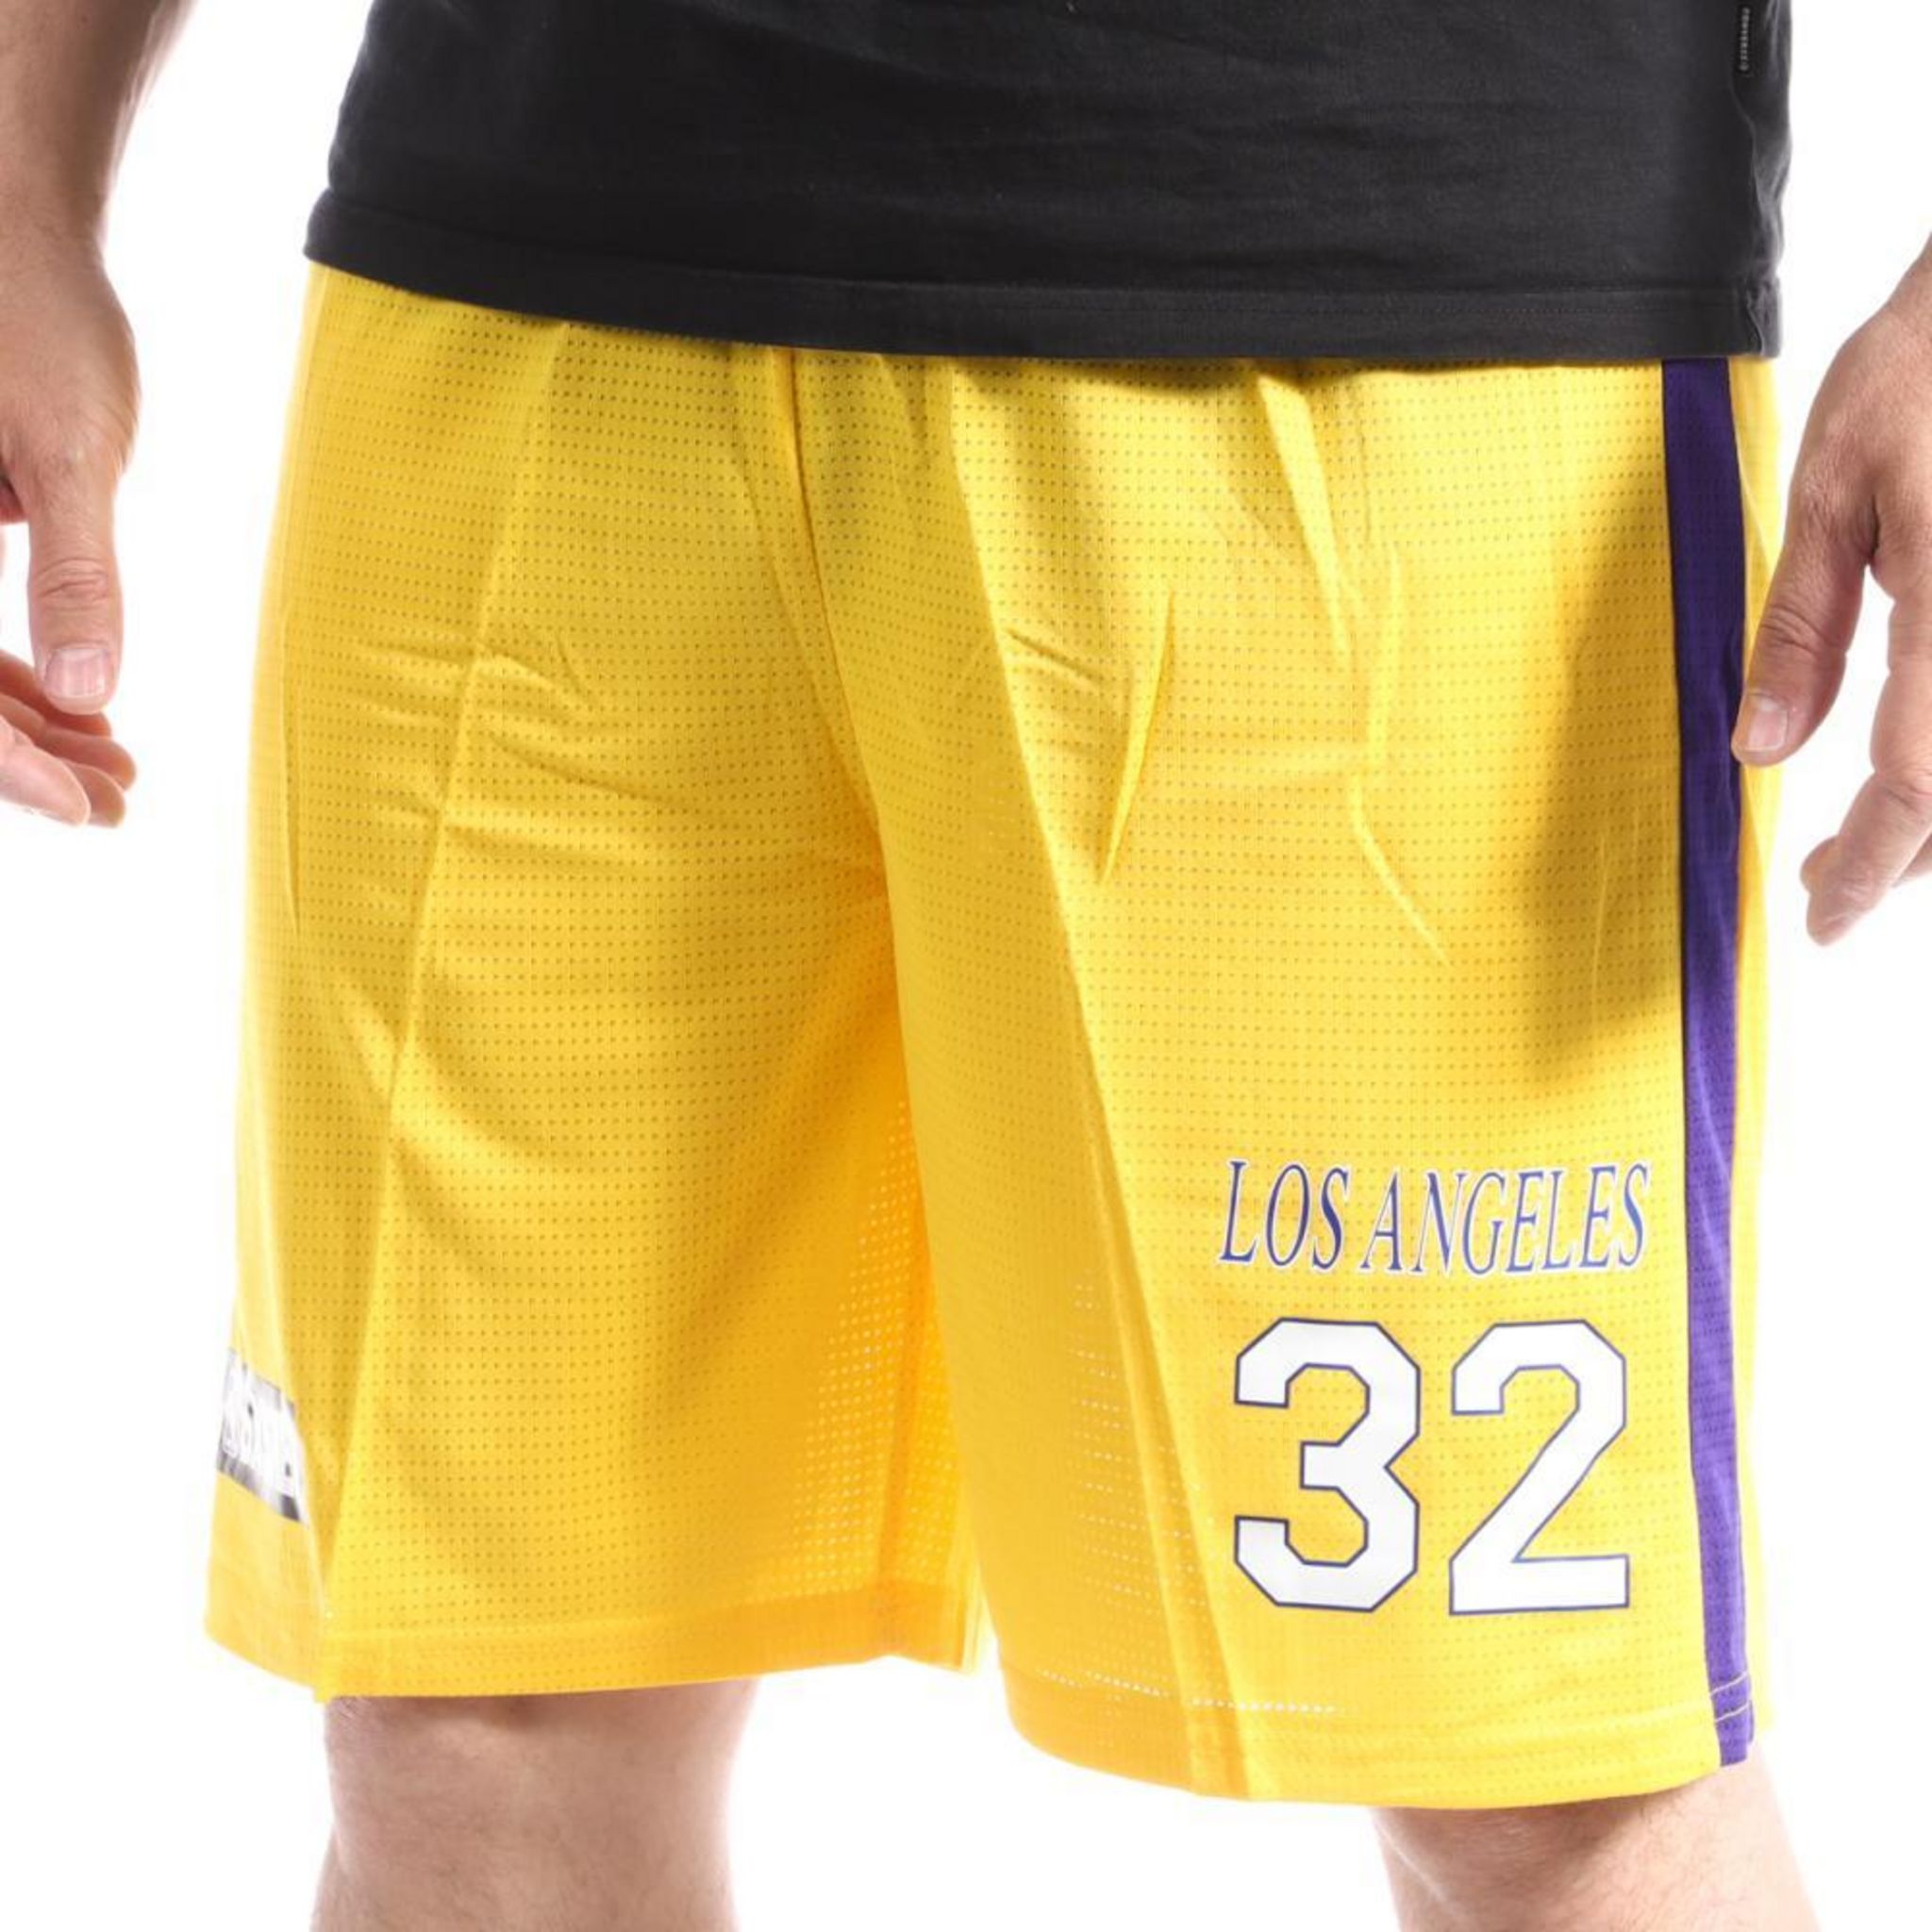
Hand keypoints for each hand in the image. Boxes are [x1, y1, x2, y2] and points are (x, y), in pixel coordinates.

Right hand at [0, 219, 139, 824]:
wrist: (15, 219)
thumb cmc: (40, 317)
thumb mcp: (72, 455)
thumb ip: (78, 574)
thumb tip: (96, 691)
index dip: (6, 764)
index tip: (85, 809)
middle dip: (22, 757)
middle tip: (117, 801)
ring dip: (26, 727)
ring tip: (120, 769)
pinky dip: (20, 676)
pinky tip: (91, 712)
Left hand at [1733, 237, 1931, 942]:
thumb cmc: (1921, 371)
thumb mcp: (1832, 492)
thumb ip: (1803, 629)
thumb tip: (1764, 748)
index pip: (1920, 781)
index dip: (1870, 864)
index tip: (1818, 915)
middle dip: (1903, 857)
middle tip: (1824, 883)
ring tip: (1865, 841)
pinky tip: (1917, 773)